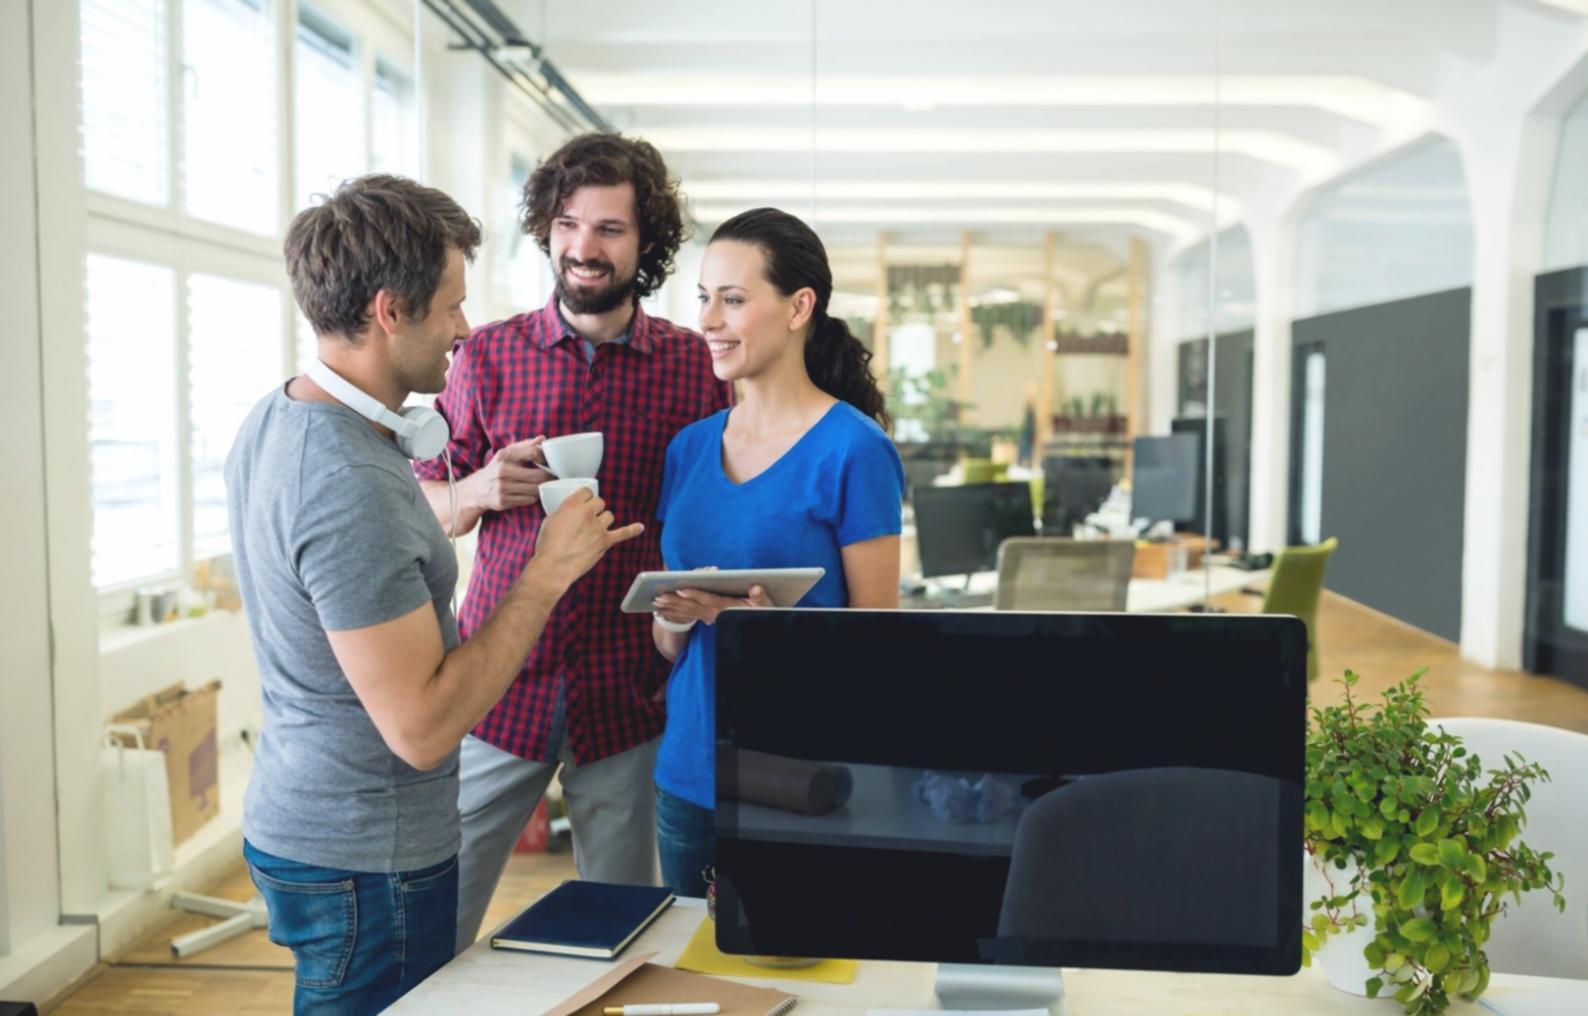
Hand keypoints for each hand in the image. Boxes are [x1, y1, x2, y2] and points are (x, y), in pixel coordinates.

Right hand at [463, 437, 553, 513]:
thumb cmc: (497, 469)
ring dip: (541, 487)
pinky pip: (529, 500)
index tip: (546, 462)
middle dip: (548, 476)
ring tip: (539, 485)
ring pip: (536, 489)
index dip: (544, 458)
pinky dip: (532, 497)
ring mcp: (502, 487)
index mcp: (505, 455)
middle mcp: (502, 470)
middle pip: (539, 475)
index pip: (533, 452)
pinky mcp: (503, 501)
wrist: (476, 489)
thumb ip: (526, 445)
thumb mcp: (507, 454)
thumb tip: (542, 438)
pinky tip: (528, 493)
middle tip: (551, 476)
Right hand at [533, 488, 643, 587]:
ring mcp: (598, 527)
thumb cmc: (548, 546)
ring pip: (609, 516)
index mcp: (572, 505)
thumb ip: (562, 514)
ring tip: (595, 528)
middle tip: (588, 518)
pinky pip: (623, 533)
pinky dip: (632, 530)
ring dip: (604, 520)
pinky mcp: (605, 541)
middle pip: (600, 502)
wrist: (554, 566)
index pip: (586, 491)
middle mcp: (587, 513)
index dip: (586, 497)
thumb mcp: (549, 522)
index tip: (585, 501)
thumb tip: (568, 515)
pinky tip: (639, 527)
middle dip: (595, 508)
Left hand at [653, 583, 772, 626]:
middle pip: (693, 607)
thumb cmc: (763, 611)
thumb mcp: (766, 605)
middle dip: (675, 602)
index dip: (695, 594)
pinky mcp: (708, 618)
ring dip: (671, 609)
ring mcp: (711, 618)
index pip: (709, 600)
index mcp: (728, 608)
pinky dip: (675, 614)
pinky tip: (662, 611)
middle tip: (658, 597)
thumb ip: (761, 596)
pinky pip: (688, 616)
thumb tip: (756, 589)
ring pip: (688, 613)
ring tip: (655, 604)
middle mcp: (716, 615)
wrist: (759, 630)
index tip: (681, 589)